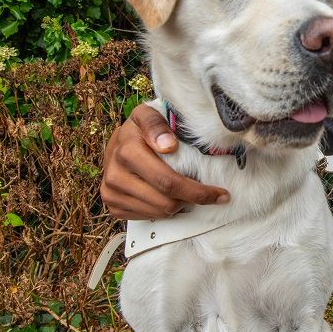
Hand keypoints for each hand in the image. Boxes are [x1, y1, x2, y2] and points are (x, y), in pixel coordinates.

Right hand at [100, 103, 229, 218]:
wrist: (116, 144)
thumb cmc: (139, 129)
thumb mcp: (147, 114)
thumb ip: (157, 124)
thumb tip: (169, 145)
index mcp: (127, 152)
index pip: (168, 181)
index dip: (198, 192)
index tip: (221, 193)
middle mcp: (116, 175)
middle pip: (166, 202)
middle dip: (193, 200)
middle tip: (210, 194)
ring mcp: (112, 193)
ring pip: (159, 212)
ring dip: (180, 205)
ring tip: (189, 192)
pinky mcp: (113, 206)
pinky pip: (148, 217)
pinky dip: (165, 210)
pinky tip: (171, 196)